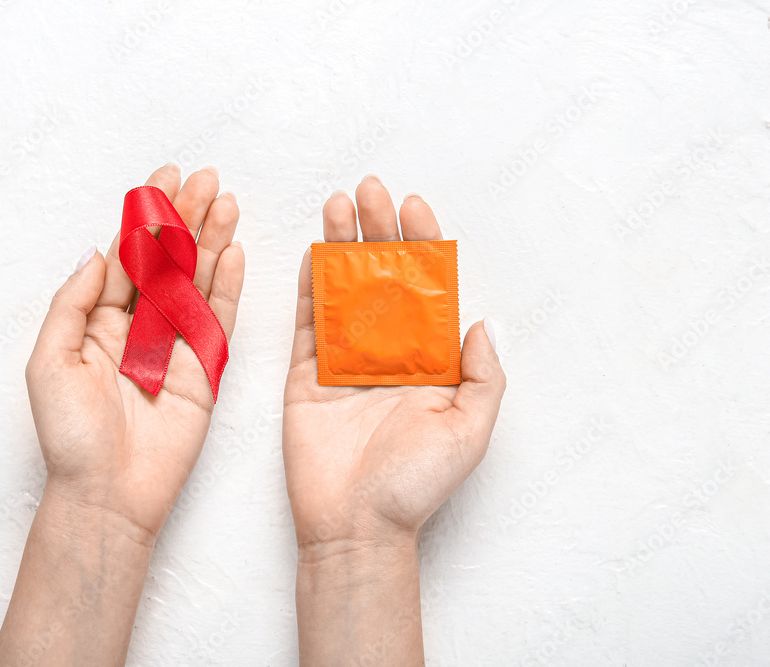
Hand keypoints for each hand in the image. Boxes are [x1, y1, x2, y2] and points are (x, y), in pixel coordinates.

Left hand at [25, 163, 244, 539]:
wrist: (107, 495)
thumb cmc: (70, 438)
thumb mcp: (50, 362)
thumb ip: (73, 304)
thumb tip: (97, 252)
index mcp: (98, 323)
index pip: (127, 257)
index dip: (146, 217)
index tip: (163, 179)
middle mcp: (139, 328)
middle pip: (168, 261)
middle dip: (187, 218)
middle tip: (205, 178)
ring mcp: (174, 347)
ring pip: (197, 282)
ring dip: (212, 241)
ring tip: (226, 201)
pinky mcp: (204, 371)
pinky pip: (218, 320)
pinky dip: (228, 285)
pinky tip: (235, 251)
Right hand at [283, 175, 504, 663]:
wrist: (357, 527)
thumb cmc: (416, 486)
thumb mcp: (470, 431)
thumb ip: (481, 375)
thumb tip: (481, 320)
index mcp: (429, 363)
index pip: (427, 289)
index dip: (421, 245)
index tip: (415, 207)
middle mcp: (388, 354)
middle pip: (382, 279)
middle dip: (378, 231)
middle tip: (370, 188)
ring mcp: (344, 363)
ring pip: (343, 291)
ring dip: (341, 246)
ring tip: (338, 203)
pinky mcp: (306, 377)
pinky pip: (307, 324)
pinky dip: (309, 288)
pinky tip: (313, 252)